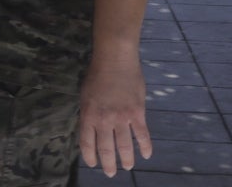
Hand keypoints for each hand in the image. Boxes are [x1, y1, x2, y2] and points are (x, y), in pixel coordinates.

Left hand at [78, 51, 150, 176]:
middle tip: (110, 173)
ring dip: (126, 159)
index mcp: (88, 115)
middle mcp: (104, 120)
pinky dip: (145, 147)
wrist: (115, 59)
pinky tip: (146, 155)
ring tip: (128, 166)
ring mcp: (121, 118)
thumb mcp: (85, 95)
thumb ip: (89, 113)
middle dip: (108, 164)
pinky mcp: (137, 113)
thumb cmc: (97, 74)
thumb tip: (92, 129)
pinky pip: (142, 135)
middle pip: (106, 149)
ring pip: (124, 146)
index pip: (87, 143)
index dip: (90, 157)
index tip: (93, 164)